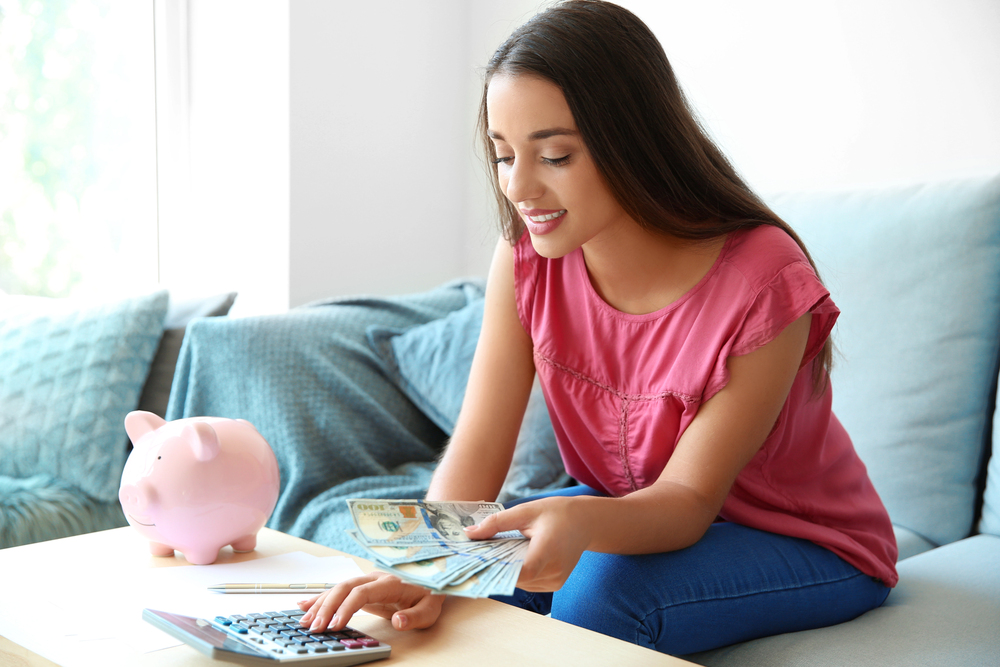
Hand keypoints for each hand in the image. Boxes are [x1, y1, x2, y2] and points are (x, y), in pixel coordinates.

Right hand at [297, 571, 444, 632]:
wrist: (434, 580)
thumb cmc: (431, 595)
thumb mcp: (430, 609)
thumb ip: (415, 616)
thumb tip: (399, 622)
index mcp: (390, 582)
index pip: (362, 592)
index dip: (347, 608)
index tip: (336, 625)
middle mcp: (375, 578)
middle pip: (344, 588)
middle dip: (327, 607)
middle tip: (314, 627)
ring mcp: (368, 581)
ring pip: (338, 588)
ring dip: (320, 604)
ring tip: (304, 621)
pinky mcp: (363, 588)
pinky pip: (340, 591)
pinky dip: (322, 598)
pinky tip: (305, 605)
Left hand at [464, 497, 591, 591]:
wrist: (586, 522)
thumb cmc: (557, 513)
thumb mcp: (526, 511)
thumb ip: (496, 523)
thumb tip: (469, 534)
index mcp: (548, 549)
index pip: (522, 572)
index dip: (499, 572)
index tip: (477, 565)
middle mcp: (554, 570)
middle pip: (517, 578)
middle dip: (496, 568)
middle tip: (477, 556)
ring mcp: (556, 580)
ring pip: (521, 583)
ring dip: (507, 571)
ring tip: (495, 555)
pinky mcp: (555, 584)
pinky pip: (530, 583)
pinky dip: (518, 574)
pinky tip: (513, 559)